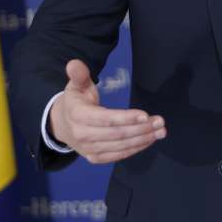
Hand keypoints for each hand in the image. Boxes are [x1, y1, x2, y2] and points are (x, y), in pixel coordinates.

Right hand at [50, 59, 165, 163]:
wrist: (61, 125)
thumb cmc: (75, 102)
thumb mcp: (76, 86)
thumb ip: (79, 74)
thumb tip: (74, 63)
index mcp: (77, 115)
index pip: (105, 118)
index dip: (126, 118)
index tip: (145, 115)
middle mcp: (82, 135)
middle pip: (116, 134)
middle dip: (141, 128)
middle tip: (160, 122)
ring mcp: (89, 149)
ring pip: (120, 146)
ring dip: (143, 139)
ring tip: (160, 131)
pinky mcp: (96, 158)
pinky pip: (118, 155)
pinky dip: (136, 148)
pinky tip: (149, 140)